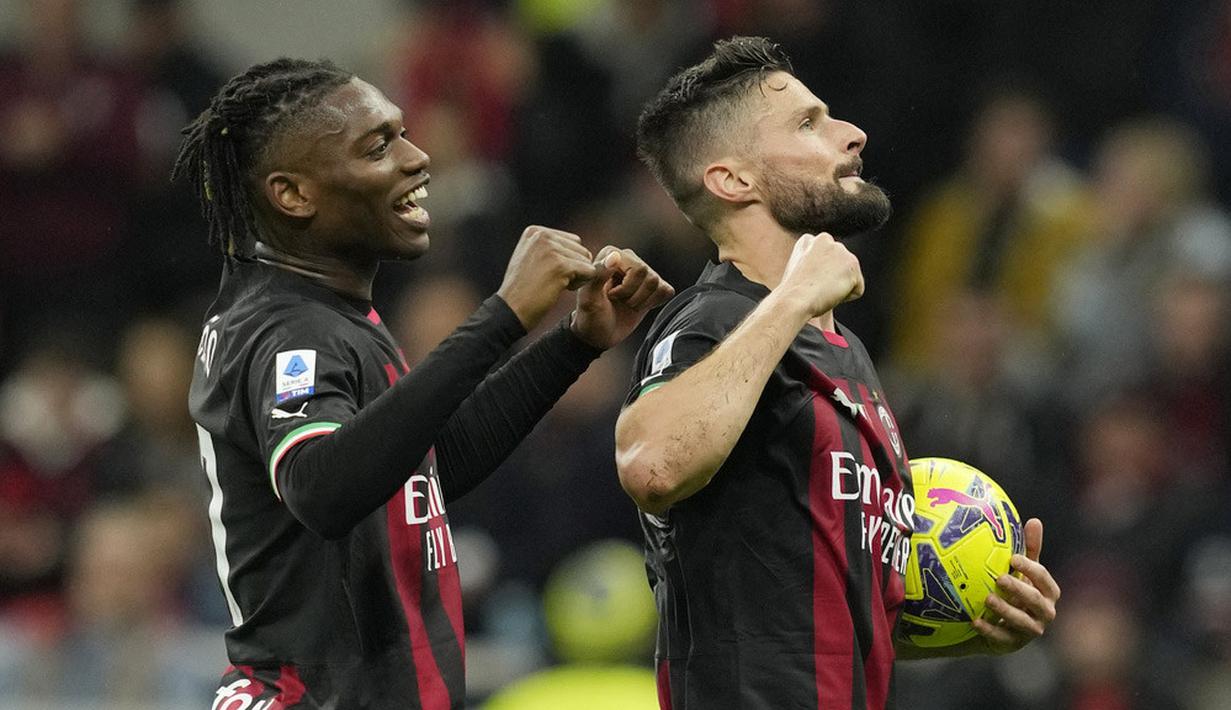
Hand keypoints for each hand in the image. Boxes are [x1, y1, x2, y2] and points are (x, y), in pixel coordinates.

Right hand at [497, 226, 596, 329]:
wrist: (510, 310)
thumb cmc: (522, 290)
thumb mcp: (530, 257)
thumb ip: (549, 247)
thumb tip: (579, 245)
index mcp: (535, 232)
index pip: (572, 241)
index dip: (567, 260)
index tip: (547, 272)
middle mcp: (542, 236)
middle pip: (581, 249)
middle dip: (574, 267)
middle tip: (552, 281)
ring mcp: (551, 250)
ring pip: (586, 260)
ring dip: (577, 276)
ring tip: (554, 284)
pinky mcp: (561, 265)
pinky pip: (589, 272)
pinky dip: (580, 283)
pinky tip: (562, 289)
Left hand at [572, 246, 674, 349]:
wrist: (597, 333)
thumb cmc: (589, 316)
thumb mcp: (589, 299)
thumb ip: (599, 275)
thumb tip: (615, 255)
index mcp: (610, 254)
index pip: (639, 269)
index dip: (626, 289)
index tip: (610, 296)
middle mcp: (627, 257)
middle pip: (650, 277)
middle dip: (634, 297)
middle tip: (619, 301)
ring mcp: (642, 270)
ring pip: (658, 285)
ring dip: (641, 301)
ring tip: (626, 303)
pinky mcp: (653, 284)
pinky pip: (666, 291)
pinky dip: (653, 303)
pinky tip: (637, 304)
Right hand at [778, 232, 863, 316]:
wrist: (794, 299)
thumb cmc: (792, 293)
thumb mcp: (797, 271)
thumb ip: (812, 264)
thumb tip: (825, 273)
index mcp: (808, 240)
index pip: (825, 260)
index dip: (818, 276)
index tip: (809, 282)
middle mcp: (826, 239)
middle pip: (839, 266)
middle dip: (832, 279)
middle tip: (816, 288)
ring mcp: (840, 250)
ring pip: (849, 277)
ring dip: (839, 288)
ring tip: (822, 290)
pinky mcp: (852, 264)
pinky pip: (857, 289)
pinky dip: (847, 297)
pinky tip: (831, 293)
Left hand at [971, 518, 1060, 653]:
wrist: (999, 621)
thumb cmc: (1014, 589)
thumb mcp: (1021, 569)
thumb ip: (1029, 549)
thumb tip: (1035, 521)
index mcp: (1048, 593)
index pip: (1044, 579)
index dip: (1031, 569)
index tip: (1013, 558)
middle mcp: (1044, 613)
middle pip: (1037, 602)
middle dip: (1020, 590)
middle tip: (1000, 578)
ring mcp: (1030, 630)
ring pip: (1023, 623)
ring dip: (1006, 611)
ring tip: (988, 599)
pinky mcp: (1013, 644)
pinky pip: (1003, 639)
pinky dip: (990, 631)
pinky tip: (975, 621)